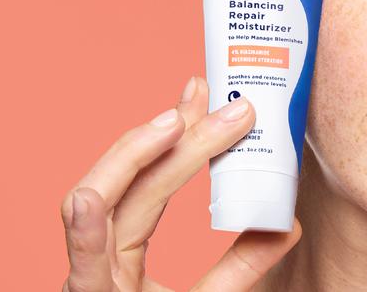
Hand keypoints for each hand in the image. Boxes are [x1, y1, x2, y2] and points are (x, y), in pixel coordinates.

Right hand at [60, 76, 300, 290]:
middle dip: (175, 137)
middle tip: (213, 97)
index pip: (151, 180)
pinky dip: (82, 235)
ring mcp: (90, 280)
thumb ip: (241, 264)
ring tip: (173, 124)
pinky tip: (90, 203)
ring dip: (134, 160)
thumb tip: (286, 221)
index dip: (177, 135)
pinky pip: (80, 269)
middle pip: (135, 184)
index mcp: (125, 251)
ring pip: (100, 208)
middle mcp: (101, 258)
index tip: (204, 92)